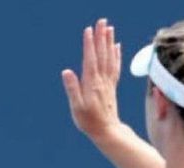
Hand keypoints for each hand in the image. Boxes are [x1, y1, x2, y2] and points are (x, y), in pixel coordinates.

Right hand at [62, 19, 121, 138]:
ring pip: (110, 58)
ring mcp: (108, 82)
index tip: (89, 30)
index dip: (90, 45)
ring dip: (109, 42)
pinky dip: (116, 55)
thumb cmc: (89, 121)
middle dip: (101, 37)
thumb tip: (66, 72)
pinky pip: (115, 67)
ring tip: (109, 28)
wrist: (107, 131)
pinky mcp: (112, 86)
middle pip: (102, 55)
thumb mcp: (76, 108)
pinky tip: (117, 46)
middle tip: (102, 21)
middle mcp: (102, 80)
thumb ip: (72, 89)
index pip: (90, 60)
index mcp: (92, 84)